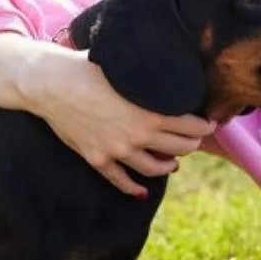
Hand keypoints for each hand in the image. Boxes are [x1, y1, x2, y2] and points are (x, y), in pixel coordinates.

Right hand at [20, 47, 215, 197]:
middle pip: (179, 148)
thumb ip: (150, 76)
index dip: (204, 125)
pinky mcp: (98, 159)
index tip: (209, 123)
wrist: (51, 83)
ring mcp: (117, 151)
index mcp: (150, 112)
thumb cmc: (87, 67)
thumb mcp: (126, 67)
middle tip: (195, 139)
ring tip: (174, 162)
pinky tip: (142, 192)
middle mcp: (137, 136)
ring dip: (169, 166)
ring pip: (154, 168)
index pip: (191, 125)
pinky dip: (134, 188)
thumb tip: (172, 69)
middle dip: (191, 144)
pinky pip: (120, 181)